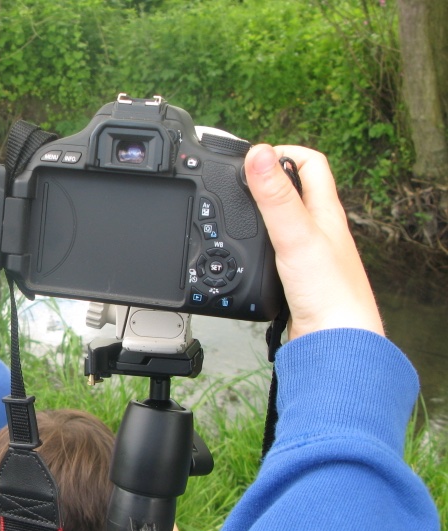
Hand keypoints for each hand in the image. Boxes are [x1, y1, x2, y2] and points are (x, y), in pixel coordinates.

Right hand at [244, 144, 383, 339]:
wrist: (333, 342)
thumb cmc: (329, 292)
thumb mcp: (295, 235)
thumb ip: (275, 196)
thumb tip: (259, 153)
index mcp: (325, 212)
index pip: (311, 163)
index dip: (284, 152)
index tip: (254, 157)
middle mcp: (319, 230)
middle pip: (293, 191)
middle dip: (265, 182)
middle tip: (237, 184)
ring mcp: (308, 254)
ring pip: (281, 223)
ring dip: (258, 215)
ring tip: (233, 215)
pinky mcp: (295, 278)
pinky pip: (274, 252)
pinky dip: (255, 247)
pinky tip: (242, 254)